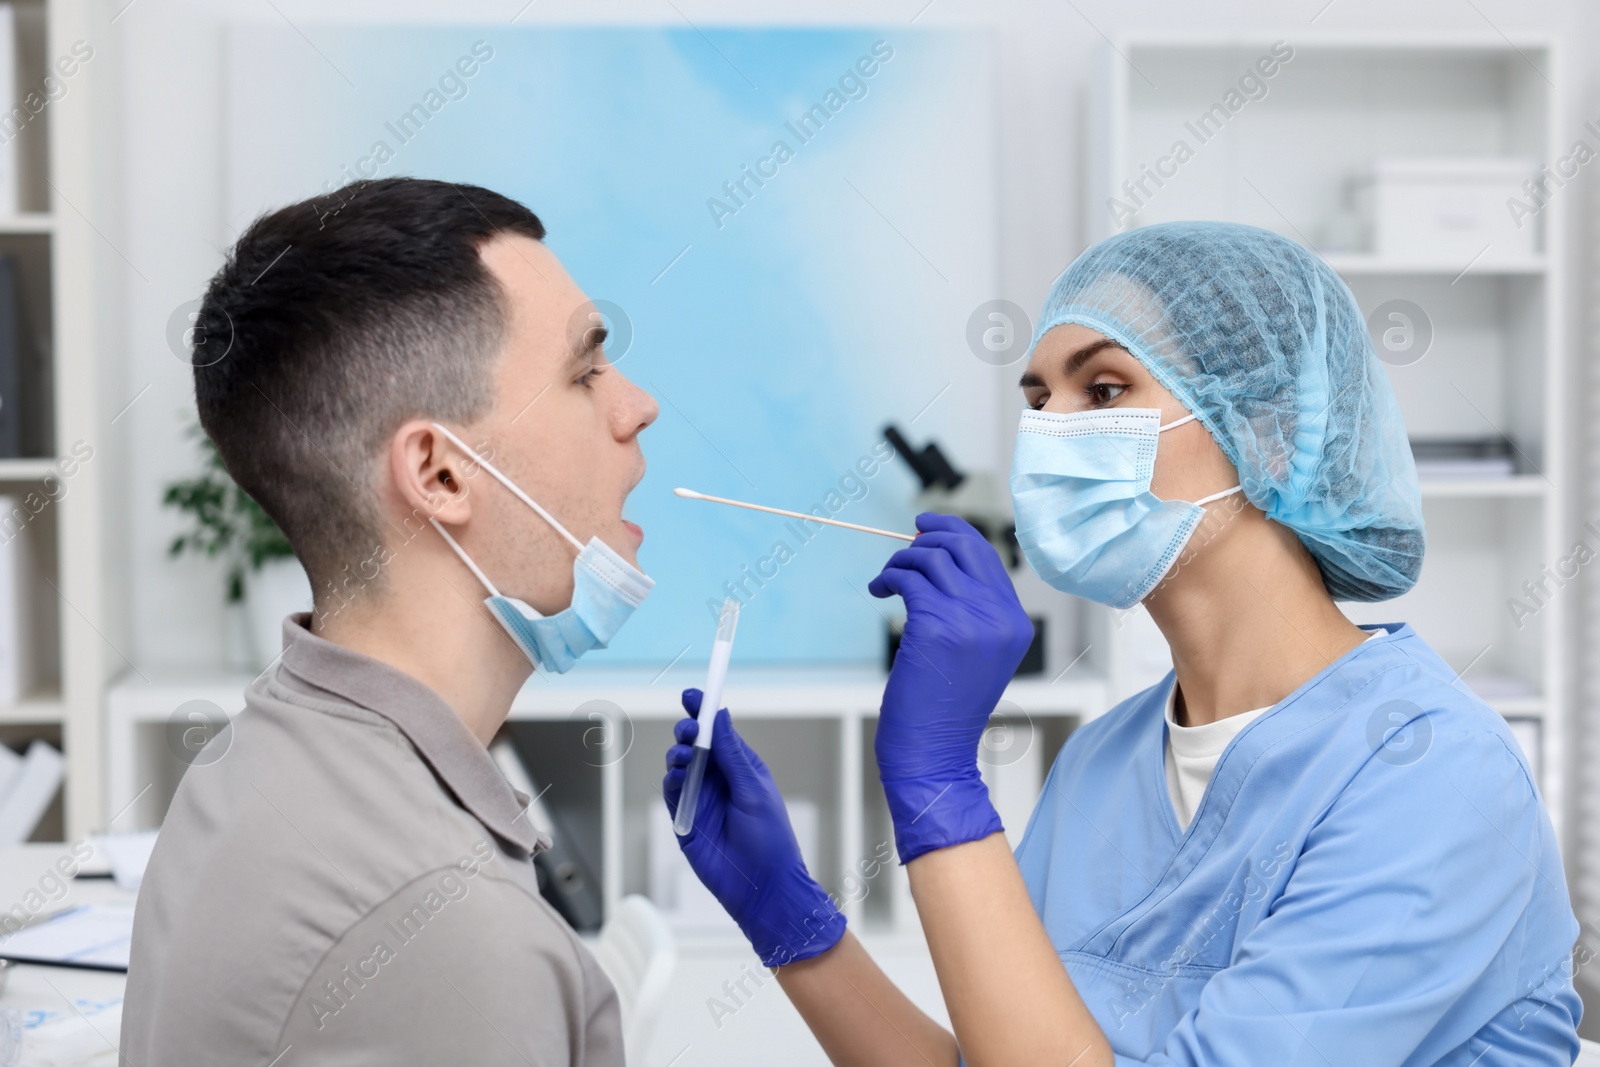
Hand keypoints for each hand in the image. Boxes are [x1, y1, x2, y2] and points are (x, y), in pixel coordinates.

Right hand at [663, 688, 845, 966]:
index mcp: (741, 769)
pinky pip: (672, 794)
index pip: (719, 733)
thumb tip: (721, 715)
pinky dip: (670, 782)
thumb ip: (733, 754)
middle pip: (696, 746)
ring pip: (680, 767)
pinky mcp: (686, 821)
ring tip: (685, 758)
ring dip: (678, 756)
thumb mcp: (753, 789)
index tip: (692, 695)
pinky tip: (677, 778)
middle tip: (689, 731)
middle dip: (688, 732)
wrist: (762, 887)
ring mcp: (701, 800)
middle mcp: (719, 782)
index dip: (704, 712)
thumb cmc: (770, 840)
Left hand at [868, 513, 1033, 862]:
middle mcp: (1000, 617)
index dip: (955, 534)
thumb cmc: (946, 708)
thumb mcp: (978, 654)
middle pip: (964, 546)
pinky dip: (889, 577)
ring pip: (930, 559)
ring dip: (900, 562)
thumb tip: (938, 557)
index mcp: (1015, 623)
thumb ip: (973, 609)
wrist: (935, 753)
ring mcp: (971, 620)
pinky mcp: (937, 626)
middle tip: (903, 547)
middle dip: (928, 538)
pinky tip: (879, 591)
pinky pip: (908, 579)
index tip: (926, 528)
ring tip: (887, 581)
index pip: (989, 556)